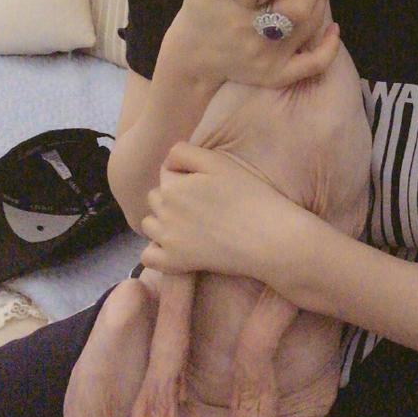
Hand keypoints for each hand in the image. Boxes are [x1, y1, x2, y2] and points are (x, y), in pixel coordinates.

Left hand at [140, 141, 310, 281]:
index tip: (207, 184)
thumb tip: (167, 163)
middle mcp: (164, 212)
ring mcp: (167, 240)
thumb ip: (184, 153)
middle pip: (156, 197)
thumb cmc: (249, 196)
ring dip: (162, 222)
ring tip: (189, 224)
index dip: (186, 175)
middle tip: (201, 204)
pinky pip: (149, 257)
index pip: (166, 172)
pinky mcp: (175, 263)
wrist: (268, 238)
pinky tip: (176, 247)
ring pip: (149, 225)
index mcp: (172, 186)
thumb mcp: (218, 162)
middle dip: (171, 197)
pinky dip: (157, 252)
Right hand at [158, 0, 339, 89]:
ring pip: (309, 33)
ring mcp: (271, 62)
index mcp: (243, 18)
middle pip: (304, 15)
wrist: (192, 60)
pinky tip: (334, 29)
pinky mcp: (276, 75)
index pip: (288, 0)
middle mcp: (260, 42)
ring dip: (320, 7)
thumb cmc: (197, 20)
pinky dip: (328, 50)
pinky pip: (311, 66)